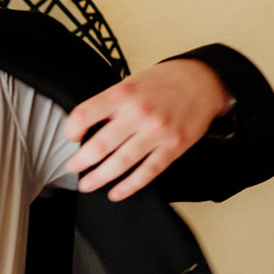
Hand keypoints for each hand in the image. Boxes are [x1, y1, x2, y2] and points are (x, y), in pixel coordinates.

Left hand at [64, 59, 230, 200]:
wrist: (203, 81)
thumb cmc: (164, 82)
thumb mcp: (131, 82)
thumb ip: (110, 103)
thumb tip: (86, 128)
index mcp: (123, 94)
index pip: (85, 114)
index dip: (71, 129)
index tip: (70, 138)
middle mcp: (138, 113)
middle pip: (100, 145)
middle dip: (81, 162)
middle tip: (72, 168)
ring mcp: (157, 132)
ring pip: (121, 162)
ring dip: (99, 177)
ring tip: (87, 184)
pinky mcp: (173, 147)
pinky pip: (148, 172)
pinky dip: (129, 186)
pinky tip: (116, 192)